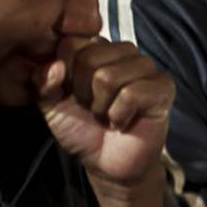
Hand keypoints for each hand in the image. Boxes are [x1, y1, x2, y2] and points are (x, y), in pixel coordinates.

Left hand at [36, 37, 174, 193]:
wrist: (107, 164)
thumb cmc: (82, 130)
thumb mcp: (51, 105)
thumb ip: (44, 82)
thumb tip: (55, 67)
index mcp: (95, 47)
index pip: (70, 42)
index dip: (65, 76)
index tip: (72, 95)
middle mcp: (121, 51)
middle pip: (89, 58)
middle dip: (83, 93)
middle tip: (93, 108)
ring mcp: (145, 67)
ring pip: (109, 76)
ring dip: (102, 107)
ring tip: (107, 114)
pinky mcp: (163, 87)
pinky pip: (131, 94)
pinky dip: (119, 116)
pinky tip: (122, 121)